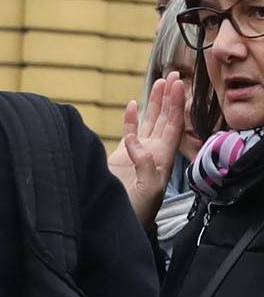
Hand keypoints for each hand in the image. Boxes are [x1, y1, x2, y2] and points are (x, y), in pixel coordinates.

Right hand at [108, 73, 187, 230]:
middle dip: (169, 98)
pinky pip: (128, 133)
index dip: (176, 105)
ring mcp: (137, 154)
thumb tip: (135, 140)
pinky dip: (130, 118)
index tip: (178, 85)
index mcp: (163, 159)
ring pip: (148, 123)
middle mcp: (153, 153)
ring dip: (154, 103)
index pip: (173, 126)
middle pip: (165, 120)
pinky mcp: (121, 157)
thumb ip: (144, 162)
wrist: (118, 221)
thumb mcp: (149, 189)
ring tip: (158, 82)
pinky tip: (131, 105)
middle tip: (173, 74)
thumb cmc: (138, 211)